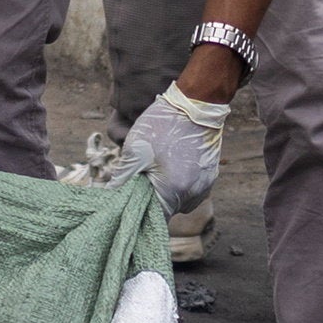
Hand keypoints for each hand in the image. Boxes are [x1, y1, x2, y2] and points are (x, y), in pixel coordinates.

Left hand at [136, 83, 230, 214]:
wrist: (196, 104)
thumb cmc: (162, 125)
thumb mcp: (134, 150)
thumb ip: (124, 177)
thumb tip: (112, 194)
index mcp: (174, 191)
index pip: (155, 219)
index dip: (140, 214)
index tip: (130, 205)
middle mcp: (194, 194)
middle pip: (168, 209)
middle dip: (153, 200)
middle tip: (141, 181)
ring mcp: (205, 185)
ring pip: (181, 200)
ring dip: (167, 192)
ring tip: (158, 171)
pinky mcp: (211, 175)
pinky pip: (192, 189)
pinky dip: (180, 183)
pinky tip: (173, 165)